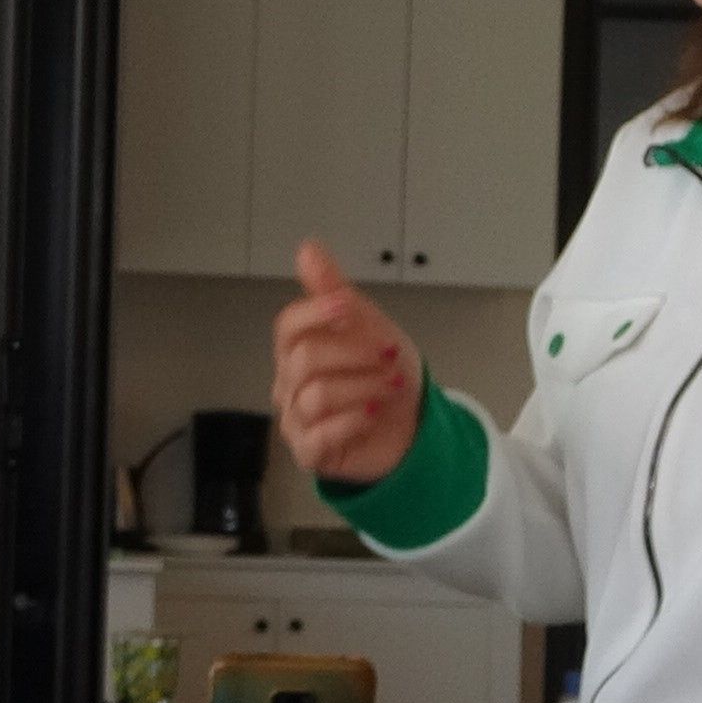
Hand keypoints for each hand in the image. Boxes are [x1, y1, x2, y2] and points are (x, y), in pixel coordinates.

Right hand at [271, 240, 421, 486]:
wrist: (413, 424)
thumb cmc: (385, 375)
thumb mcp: (368, 325)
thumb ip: (332, 290)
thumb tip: (308, 249)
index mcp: (298, 350)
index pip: (288, 327)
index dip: (316, 313)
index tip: (348, 307)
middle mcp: (291, 384)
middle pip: (305, 359)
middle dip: (355, 354)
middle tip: (389, 355)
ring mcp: (297, 420)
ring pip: (316, 396)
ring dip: (364, 387)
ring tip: (392, 386)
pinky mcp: (311, 452)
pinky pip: (320, 435)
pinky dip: (353, 421)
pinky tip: (374, 414)